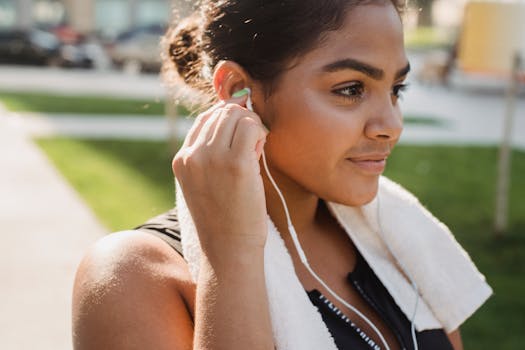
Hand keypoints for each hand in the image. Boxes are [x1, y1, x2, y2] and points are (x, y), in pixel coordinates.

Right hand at [172, 96, 268, 261]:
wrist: (228, 248)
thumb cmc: (223, 217)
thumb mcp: (203, 182)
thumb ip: (211, 153)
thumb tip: (236, 115)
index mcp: (182, 159)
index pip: (205, 118)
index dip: (227, 116)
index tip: (242, 127)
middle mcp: (193, 155)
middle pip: (223, 112)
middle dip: (243, 121)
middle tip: (253, 144)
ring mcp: (213, 158)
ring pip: (238, 116)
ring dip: (253, 127)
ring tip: (255, 152)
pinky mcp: (237, 164)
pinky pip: (253, 127)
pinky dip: (261, 134)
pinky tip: (260, 154)